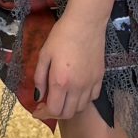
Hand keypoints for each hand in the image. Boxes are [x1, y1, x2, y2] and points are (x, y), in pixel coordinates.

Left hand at [31, 7, 106, 122]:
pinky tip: (76, 91)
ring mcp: (91, 83)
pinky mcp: (100, 78)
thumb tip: (38, 96)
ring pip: (80, 108)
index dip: (43, 113)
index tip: (36, 110)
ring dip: (69, 107)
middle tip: (47, 104)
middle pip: (67, 113)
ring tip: (61, 98)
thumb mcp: (44, 55)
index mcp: (60, 82)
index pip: (53, 110)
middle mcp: (77, 87)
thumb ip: (39, 78)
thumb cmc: (61, 36)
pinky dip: (82, 100)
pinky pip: (92, 98)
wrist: (86, 23)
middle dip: (55, 113)